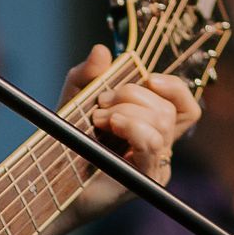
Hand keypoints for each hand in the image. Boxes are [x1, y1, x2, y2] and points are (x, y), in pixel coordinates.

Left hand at [62, 44, 198, 188]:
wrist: (49, 183)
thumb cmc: (64, 145)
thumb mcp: (73, 101)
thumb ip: (86, 75)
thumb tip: (102, 51)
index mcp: (151, 127)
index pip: (184, 104)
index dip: (173, 86)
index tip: (146, 78)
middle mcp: (159, 147)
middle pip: (168, 108)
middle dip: (132, 94)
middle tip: (100, 104)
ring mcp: (154, 165)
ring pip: (161, 121)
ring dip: (126, 111)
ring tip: (97, 120)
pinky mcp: (144, 180)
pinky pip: (152, 143)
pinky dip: (132, 126)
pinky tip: (112, 125)